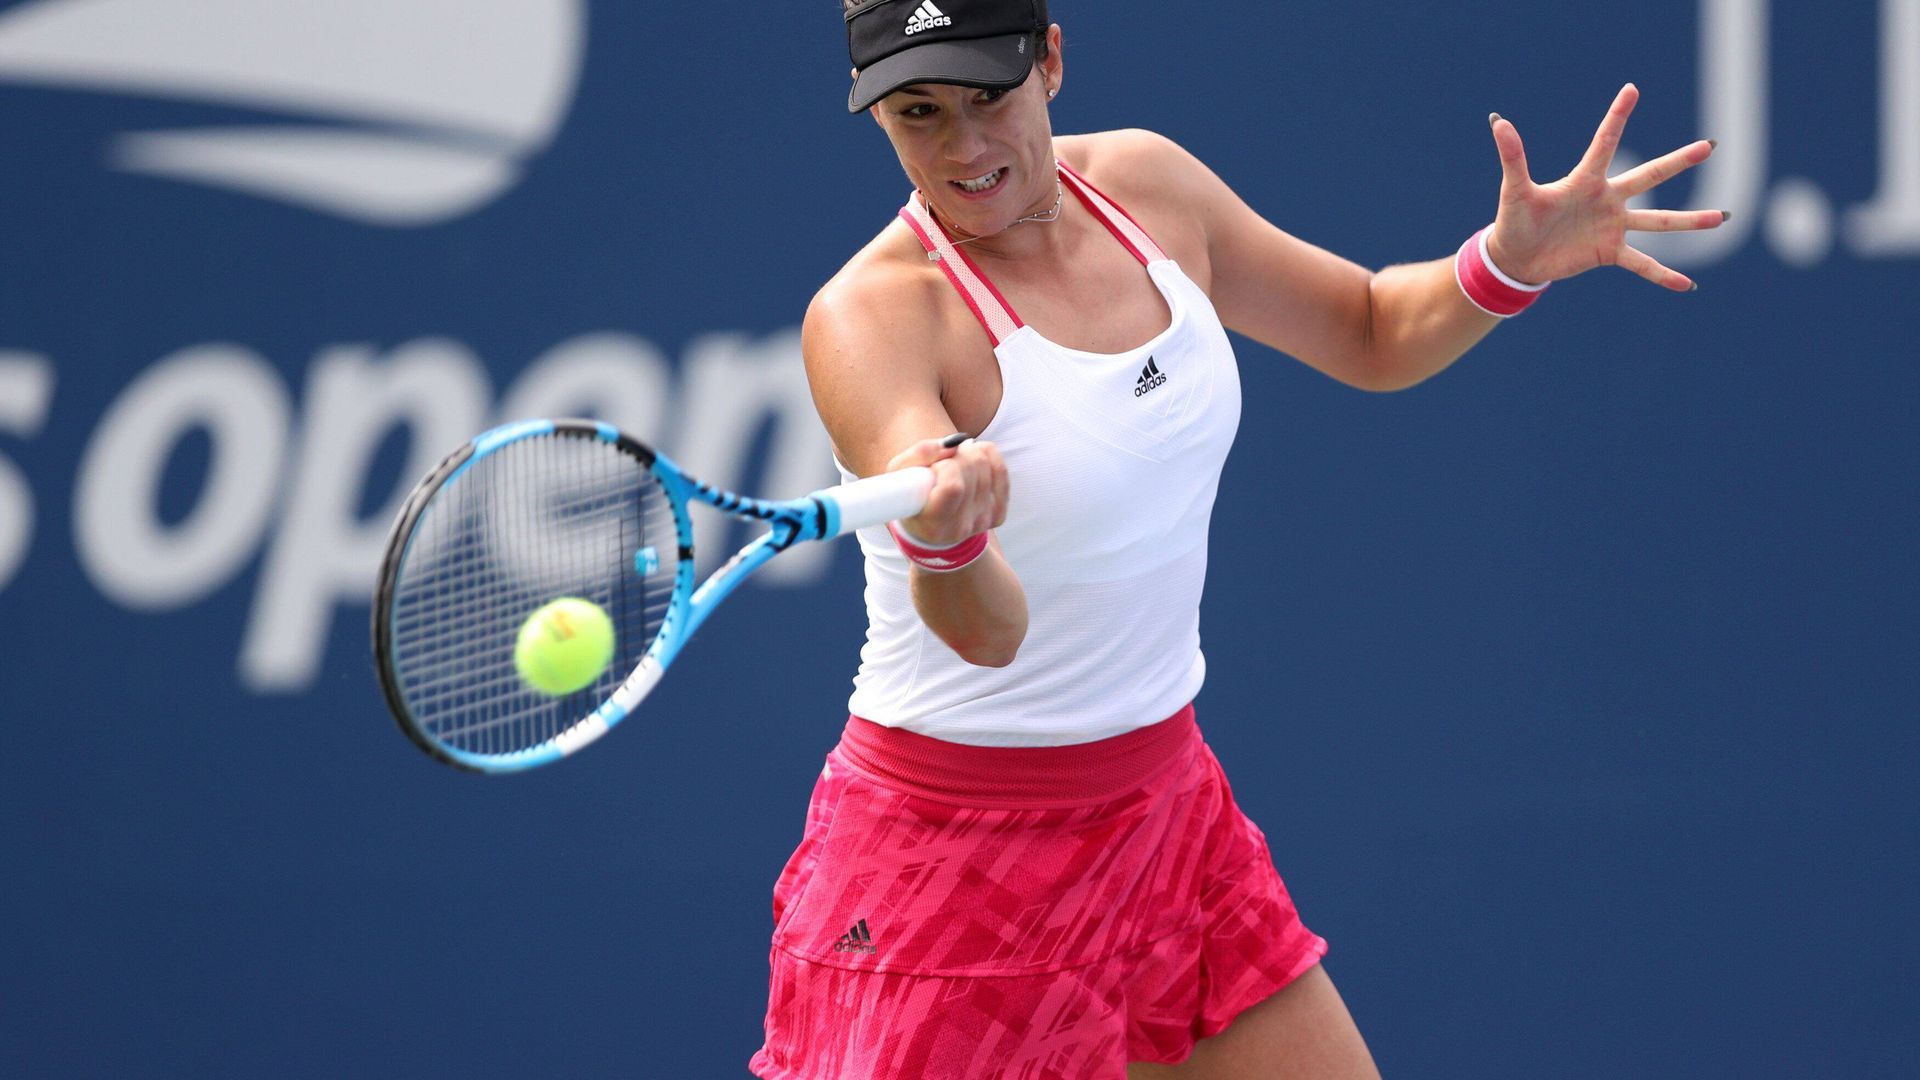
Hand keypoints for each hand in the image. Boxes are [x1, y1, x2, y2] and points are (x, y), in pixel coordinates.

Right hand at [887, 434, 1008, 545]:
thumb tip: (952, 443)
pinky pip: (1001, 470)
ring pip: (987, 465)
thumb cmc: (910, 498)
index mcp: (934, 523)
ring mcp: (983, 521)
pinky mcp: (997, 515)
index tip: (934, 468)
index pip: (954, 487)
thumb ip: (919, 455)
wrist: (929, 529)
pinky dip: (988, 454)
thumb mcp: (899, 476)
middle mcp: (962, 526)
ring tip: (954, 462)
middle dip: (956, 456)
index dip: (946, 467)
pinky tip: (973, 457)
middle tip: (942, 462)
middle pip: (973, 469)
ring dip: (969, 454)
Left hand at [1486, 83, 1724, 291]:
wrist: (1516, 257)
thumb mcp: (1514, 190)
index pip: (1605, 142)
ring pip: (1659, 222)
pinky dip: (1663, 275)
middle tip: (1709, 146)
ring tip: (1721, 218)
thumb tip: (1497, 121)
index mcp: (1585, 180)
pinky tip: (1687, 286)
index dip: (1617, 117)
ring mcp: (1613, 226)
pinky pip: (1642, 264)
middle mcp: (1607, 199)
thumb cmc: (1515, 220)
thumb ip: (1513, 157)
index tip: (1631, 89)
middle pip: (1650, 176)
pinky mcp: (1610, 252)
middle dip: (1679, 162)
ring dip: (1689, 221)